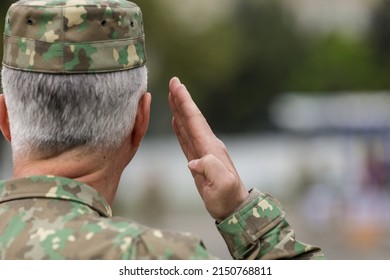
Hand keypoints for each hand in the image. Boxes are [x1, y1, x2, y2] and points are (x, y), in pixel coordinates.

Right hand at [168, 77, 248, 221]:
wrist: (232, 207)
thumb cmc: (227, 197)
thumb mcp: (222, 185)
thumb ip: (210, 170)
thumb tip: (193, 161)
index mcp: (210, 147)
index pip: (195, 120)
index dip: (185, 102)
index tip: (177, 85)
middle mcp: (207, 145)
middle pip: (192, 118)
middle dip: (182, 100)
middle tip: (174, 81)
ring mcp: (203, 151)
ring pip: (188, 125)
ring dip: (180, 110)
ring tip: (172, 96)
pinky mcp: (199, 159)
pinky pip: (187, 138)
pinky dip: (180, 127)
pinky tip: (176, 120)